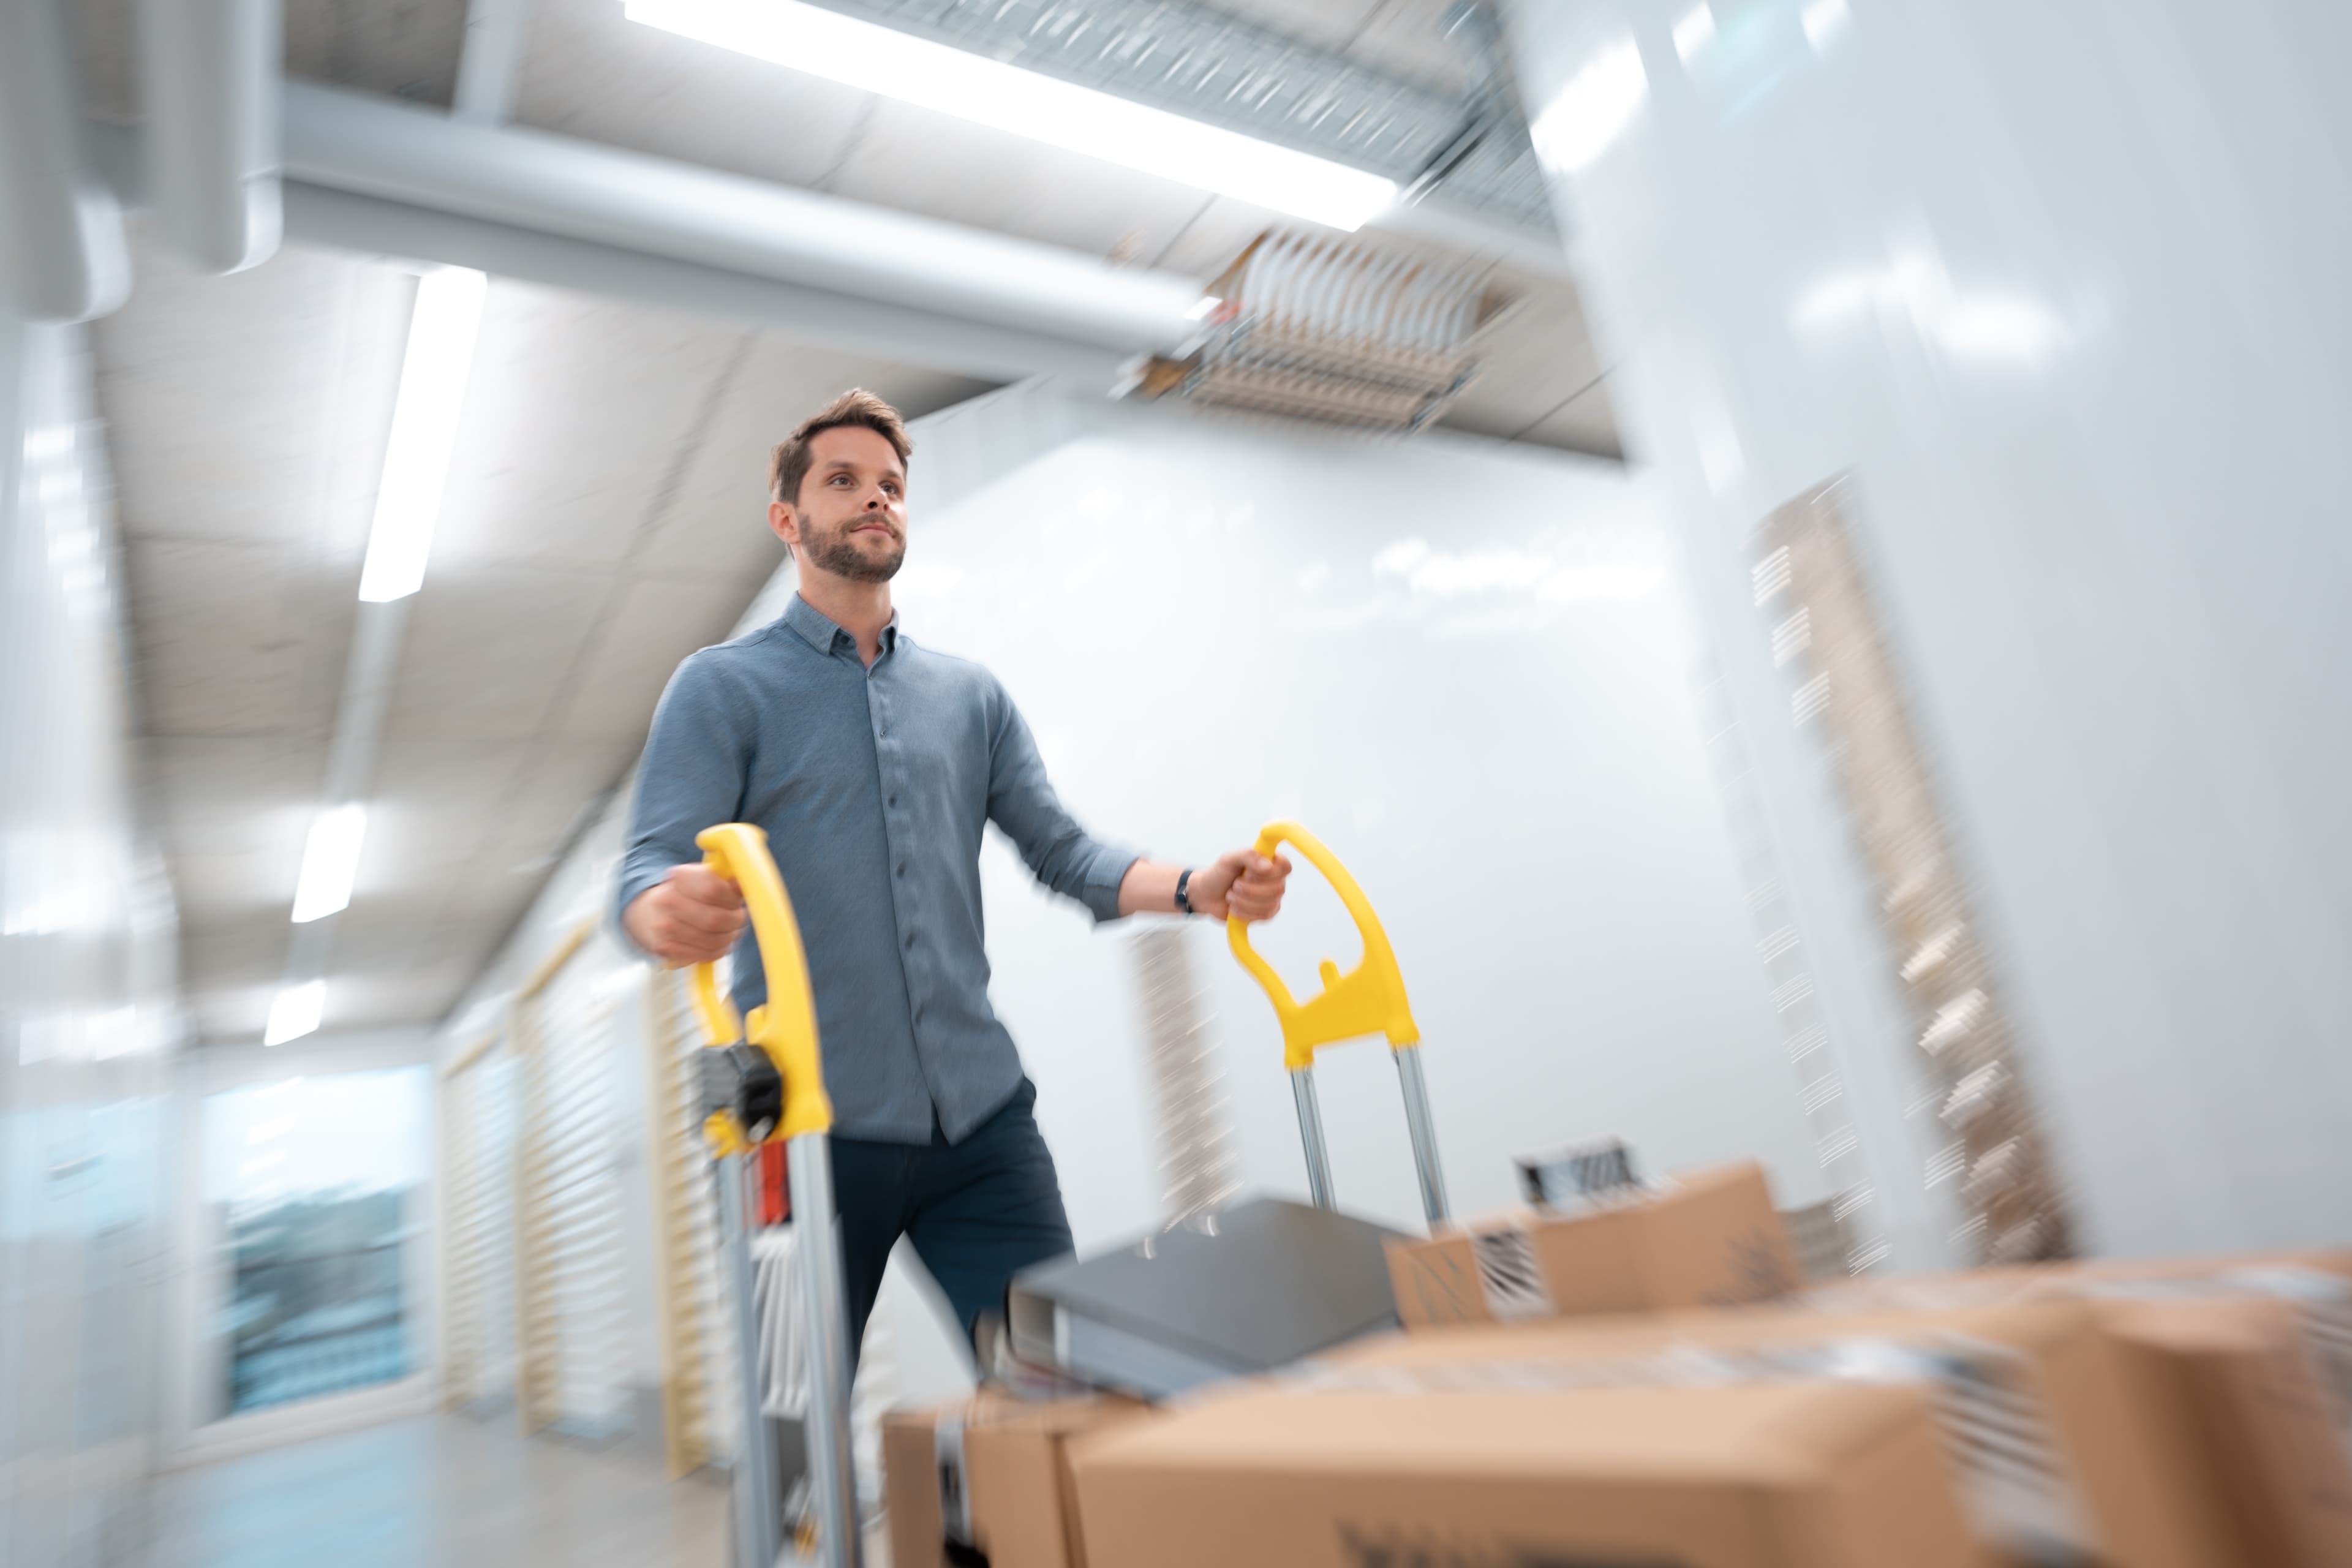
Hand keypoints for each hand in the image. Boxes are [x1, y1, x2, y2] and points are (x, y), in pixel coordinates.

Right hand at [623, 864, 746, 964]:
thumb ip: (727, 882)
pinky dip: (718, 950)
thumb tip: (744, 884)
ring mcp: (663, 926)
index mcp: (680, 877)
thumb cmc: (687, 895)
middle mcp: (667, 900)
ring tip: (727, 930)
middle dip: (734, 921)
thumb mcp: (705, 879)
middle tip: (737, 918)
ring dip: (728, 937)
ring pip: (713, 940)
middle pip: (716, 919)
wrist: (650, 913)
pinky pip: (705, 955)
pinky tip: (716, 942)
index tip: (736, 900)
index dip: (732, 898)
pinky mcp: (665, 948)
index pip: (714, 889)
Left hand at [1188, 850, 1290, 921]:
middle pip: (1278, 888)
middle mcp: (1275, 879)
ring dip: (1244, 901)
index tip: (1249, 872)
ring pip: (1270, 904)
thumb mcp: (1229, 858)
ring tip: (1231, 895)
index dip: (1270, 872)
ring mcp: (1272, 897)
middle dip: (1250, 889)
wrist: (1206, 896)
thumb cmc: (1219, 874)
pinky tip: (1234, 907)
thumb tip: (1268, 866)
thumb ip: (1247, 855)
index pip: (1285, 866)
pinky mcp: (1266, 913)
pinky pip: (1264, 916)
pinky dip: (1244, 912)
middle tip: (1234, 884)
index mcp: (1269, 861)